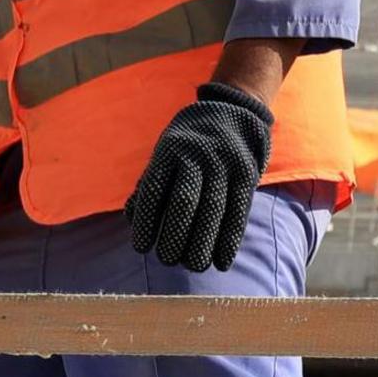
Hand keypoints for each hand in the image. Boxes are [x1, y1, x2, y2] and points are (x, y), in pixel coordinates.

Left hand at [128, 82, 273, 272]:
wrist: (233, 111)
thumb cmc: (189, 143)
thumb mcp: (165, 153)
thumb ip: (150, 183)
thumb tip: (132, 218)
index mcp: (170, 150)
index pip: (155, 189)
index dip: (147, 221)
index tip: (142, 248)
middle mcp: (197, 154)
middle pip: (185, 201)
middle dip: (175, 235)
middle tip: (168, 260)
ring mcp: (224, 162)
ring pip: (213, 208)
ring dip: (203, 242)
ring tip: (194, 265)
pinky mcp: (245, 173)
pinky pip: (238, 210)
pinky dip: (230, 239)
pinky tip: (222, 261)